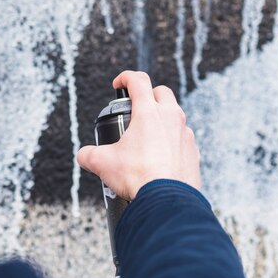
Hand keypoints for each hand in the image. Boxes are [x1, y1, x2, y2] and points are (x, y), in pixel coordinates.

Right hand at [77, 71, 200, 200]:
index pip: (138, 80)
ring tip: (147, 137)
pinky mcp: (193, 151)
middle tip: (134, 111)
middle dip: (148, 96)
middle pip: (162, 92)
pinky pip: (182, 138)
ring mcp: (185, 134)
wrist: (165, 200)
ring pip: (175, 115)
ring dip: (161, 119)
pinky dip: (172, 141)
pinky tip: (160, 156)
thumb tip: (84, 156)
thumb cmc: (138, 177)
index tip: (118, 84)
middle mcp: (171, 118)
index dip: (125, 77)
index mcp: (148, 112)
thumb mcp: (102, 163)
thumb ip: (88, 154)